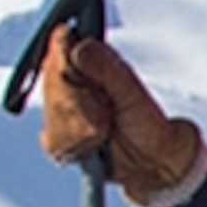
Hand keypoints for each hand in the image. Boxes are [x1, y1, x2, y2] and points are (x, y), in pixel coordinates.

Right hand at [37, 28, 206, 206]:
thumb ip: (107, 69)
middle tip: (107, 115)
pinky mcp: (55, 135)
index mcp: (89, 59)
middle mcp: (69, 79)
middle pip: (55, 80)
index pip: (61, 43)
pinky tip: (94, 146)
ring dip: (83, 128)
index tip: (93, 84)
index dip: (70, 64)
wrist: (152, 162)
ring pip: (54, 111)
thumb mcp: (133, 93)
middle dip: (82, 103)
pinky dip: (77, 146)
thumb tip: (79, 47)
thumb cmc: (148, 123)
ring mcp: (59, 107)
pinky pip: (53, 140)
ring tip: (105, 131)